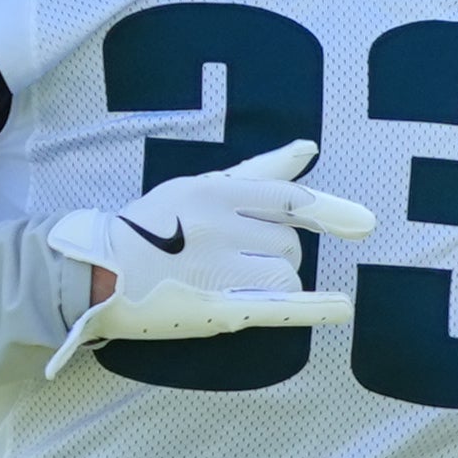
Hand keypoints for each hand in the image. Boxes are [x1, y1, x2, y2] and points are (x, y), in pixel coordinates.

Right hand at [42, 138, 370, 371]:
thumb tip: (309, 150)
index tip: (362, 223)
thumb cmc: (152, 225)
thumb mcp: (199, 185)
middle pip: (289, 244)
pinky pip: (281, 305)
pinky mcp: (217, 307)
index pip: (289, 200)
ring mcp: (217, 269)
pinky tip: (345, 308)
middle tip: (232, 258)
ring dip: (272, 282)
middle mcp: (218, 225)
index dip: (326, 212)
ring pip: (286, 275)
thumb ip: (259, 170)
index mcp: (213, 190)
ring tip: (229, 281)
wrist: (95, 272)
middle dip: (275, 253)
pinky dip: (317, 308)